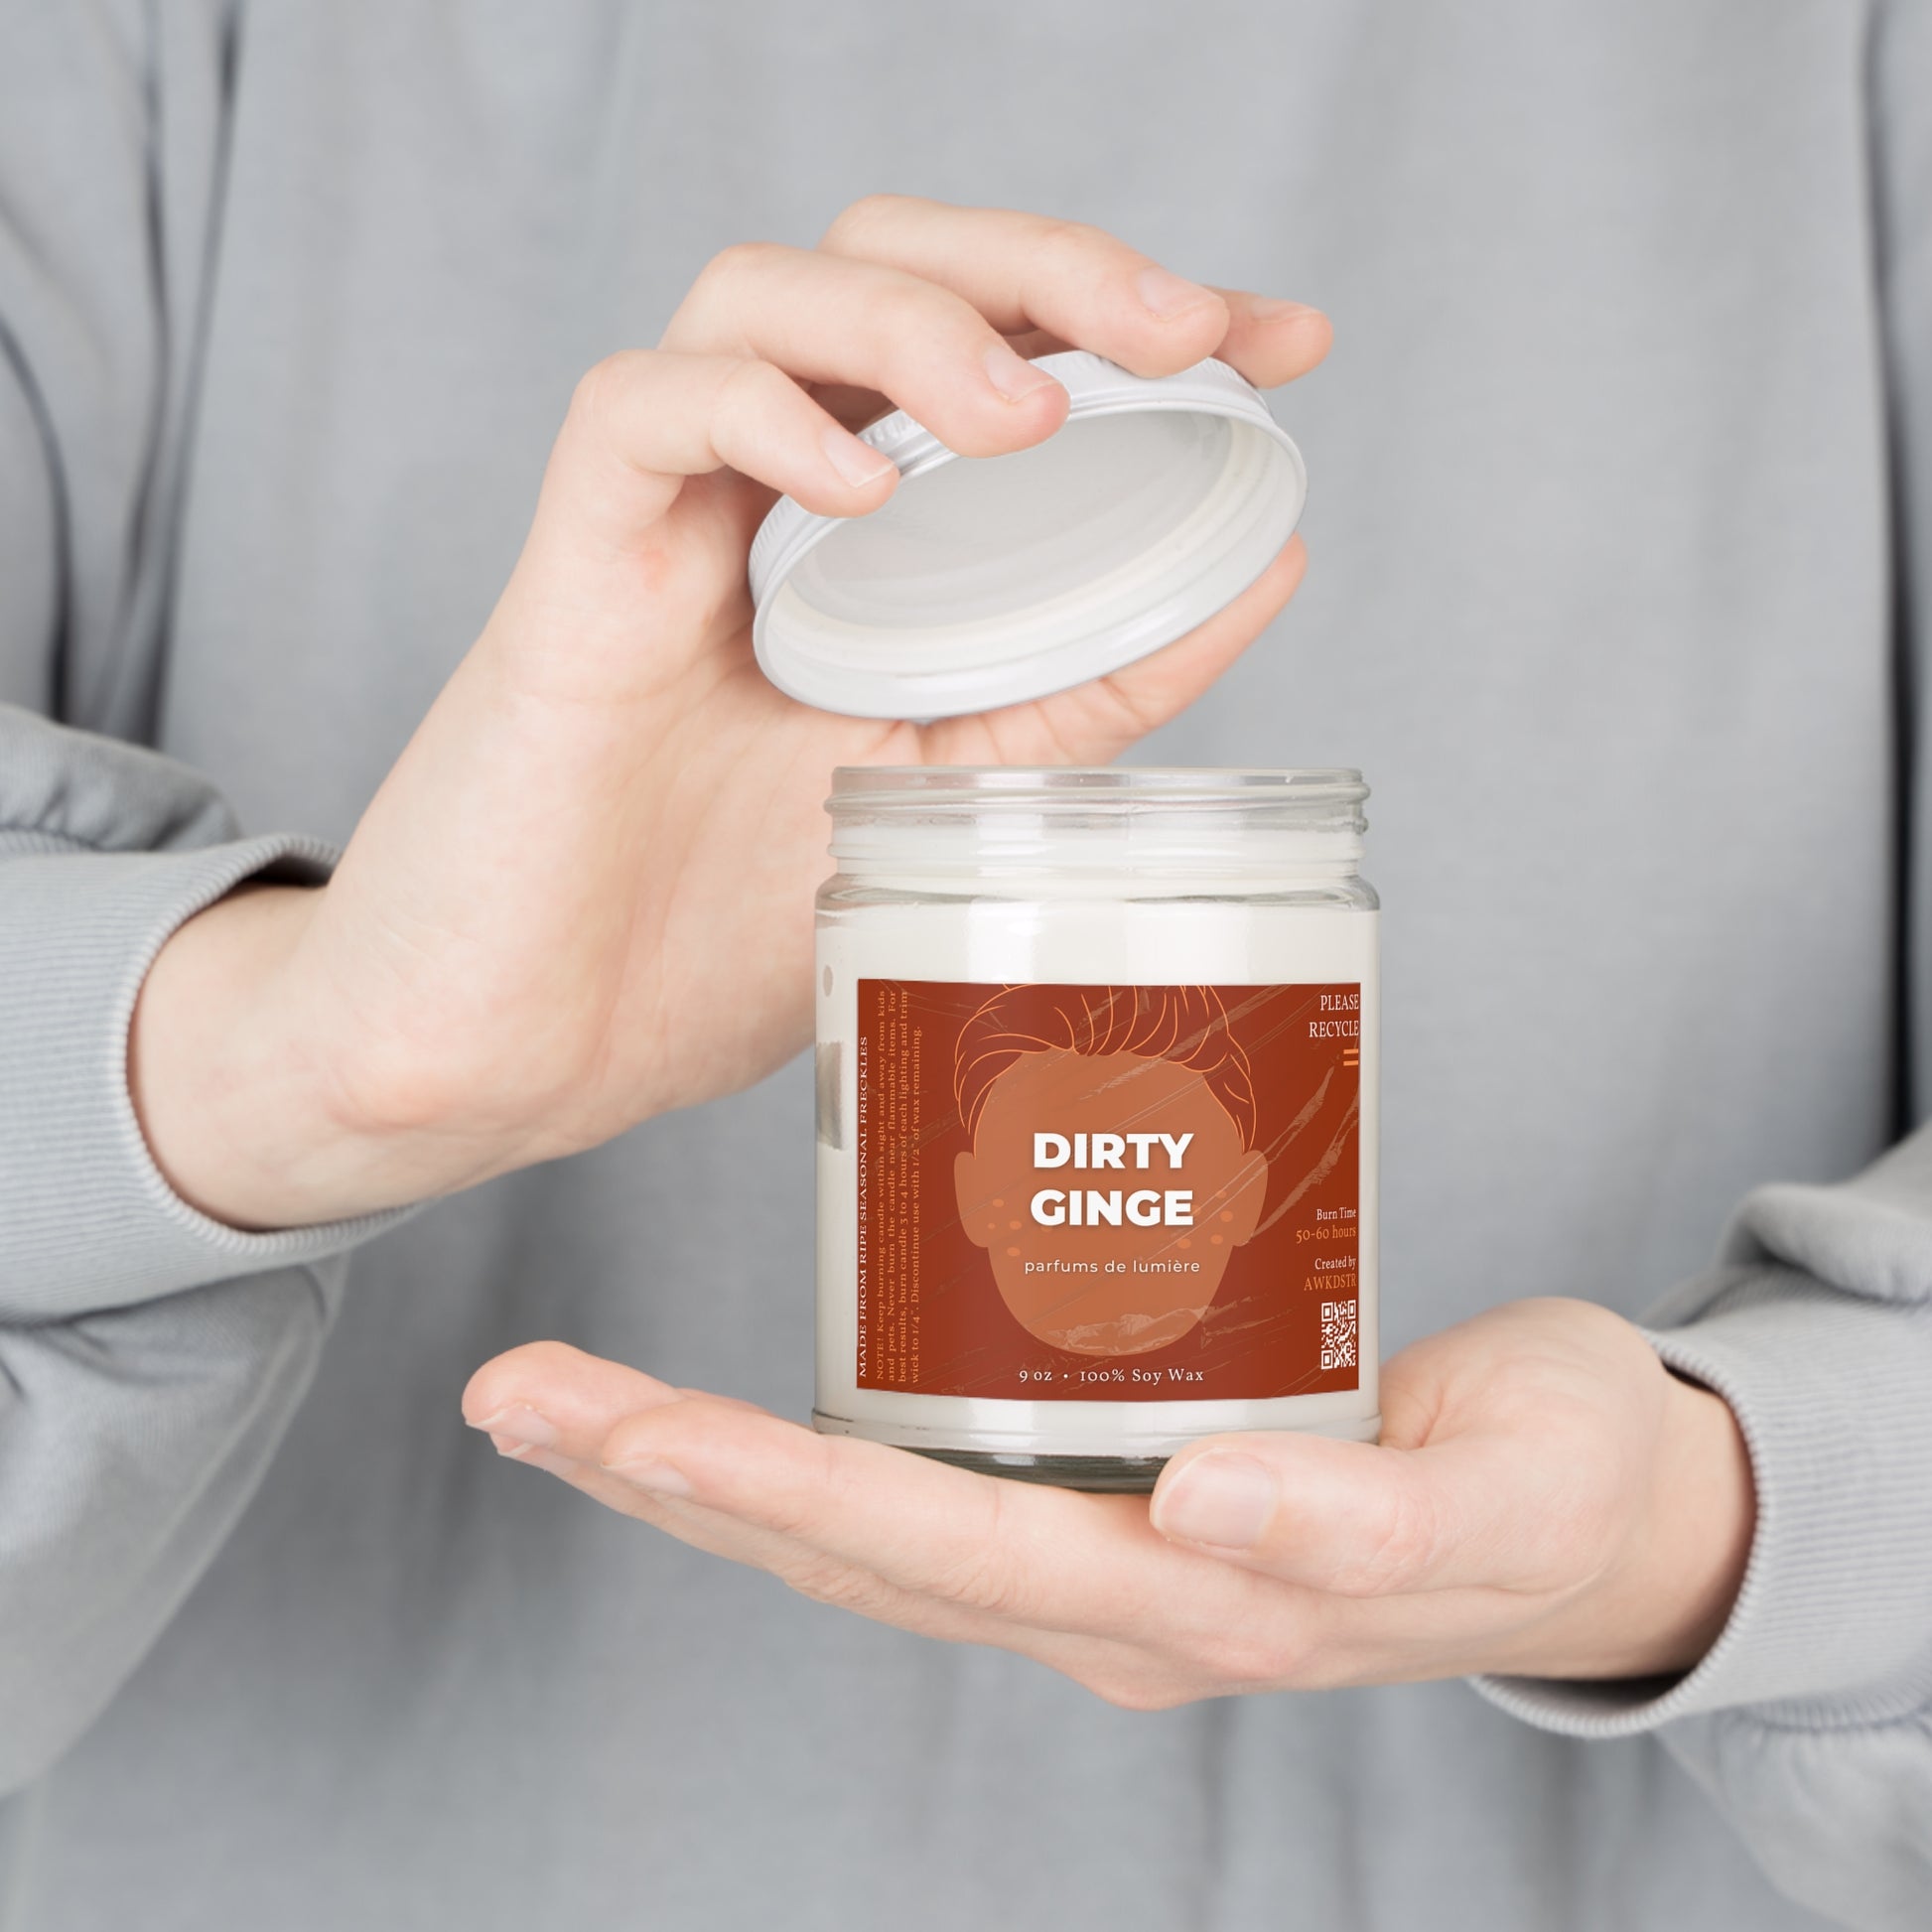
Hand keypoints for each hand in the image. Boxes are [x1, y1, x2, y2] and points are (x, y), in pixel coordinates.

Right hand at [131, 196, 1330, 1228]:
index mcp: (866, 545)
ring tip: (1025, 418)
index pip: (998, 350)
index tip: (1283, 340)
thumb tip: (1262, 574)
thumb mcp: (952, 800)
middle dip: (1049, 265)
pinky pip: (641, 414)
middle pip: (890, 262)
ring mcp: (666, 526)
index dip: (1138, 311)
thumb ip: (1083, 687)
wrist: (529, 1051)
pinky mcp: (572, 572)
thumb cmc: (706, 934)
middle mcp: (767, 502)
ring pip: (765, 294)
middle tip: (1181, 329)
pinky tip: (856, 487)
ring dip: (914, 319)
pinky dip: (758, 414)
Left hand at [461, 1298, 1754, 1705]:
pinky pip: (921, 1488)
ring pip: (857, 1532)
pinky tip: (703, 1410)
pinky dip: (794, 1454)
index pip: (936, 1554)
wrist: (1592, 1519)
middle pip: (850, 1550)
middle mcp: (1105, 1599)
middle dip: (671, 1477)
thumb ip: (1369, 1526)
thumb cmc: (1551, 1491)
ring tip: (553, 1402)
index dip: (779, 1492)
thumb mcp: (1500, 1503)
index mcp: (1183, 1608)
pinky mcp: (1108, 1492)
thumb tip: (1211, 1510)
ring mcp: (1094, 1560)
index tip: (634, 1430)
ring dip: (696, 1476)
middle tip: (515, 1396)